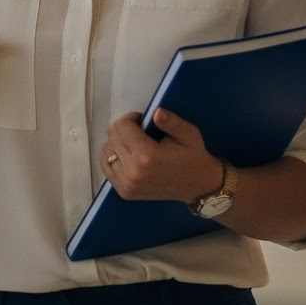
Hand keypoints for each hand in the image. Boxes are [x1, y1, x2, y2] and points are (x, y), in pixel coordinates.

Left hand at [102, 108, 222, 203]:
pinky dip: (113, 157)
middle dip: (124, 129)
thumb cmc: (193, 157)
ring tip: (135, 144)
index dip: (131, 118)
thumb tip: (155, 112)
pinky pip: (107, 167)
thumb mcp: (188, 134)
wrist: (198, 186)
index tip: (142, 120)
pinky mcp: (125, 192)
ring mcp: (127, 184)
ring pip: (107, 152)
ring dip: (117, 143)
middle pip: (112, 137)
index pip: (121, 126)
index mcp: (147, 156)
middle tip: (141, 131)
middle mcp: (133, 172)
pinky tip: (128, 155)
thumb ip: (171, 122)